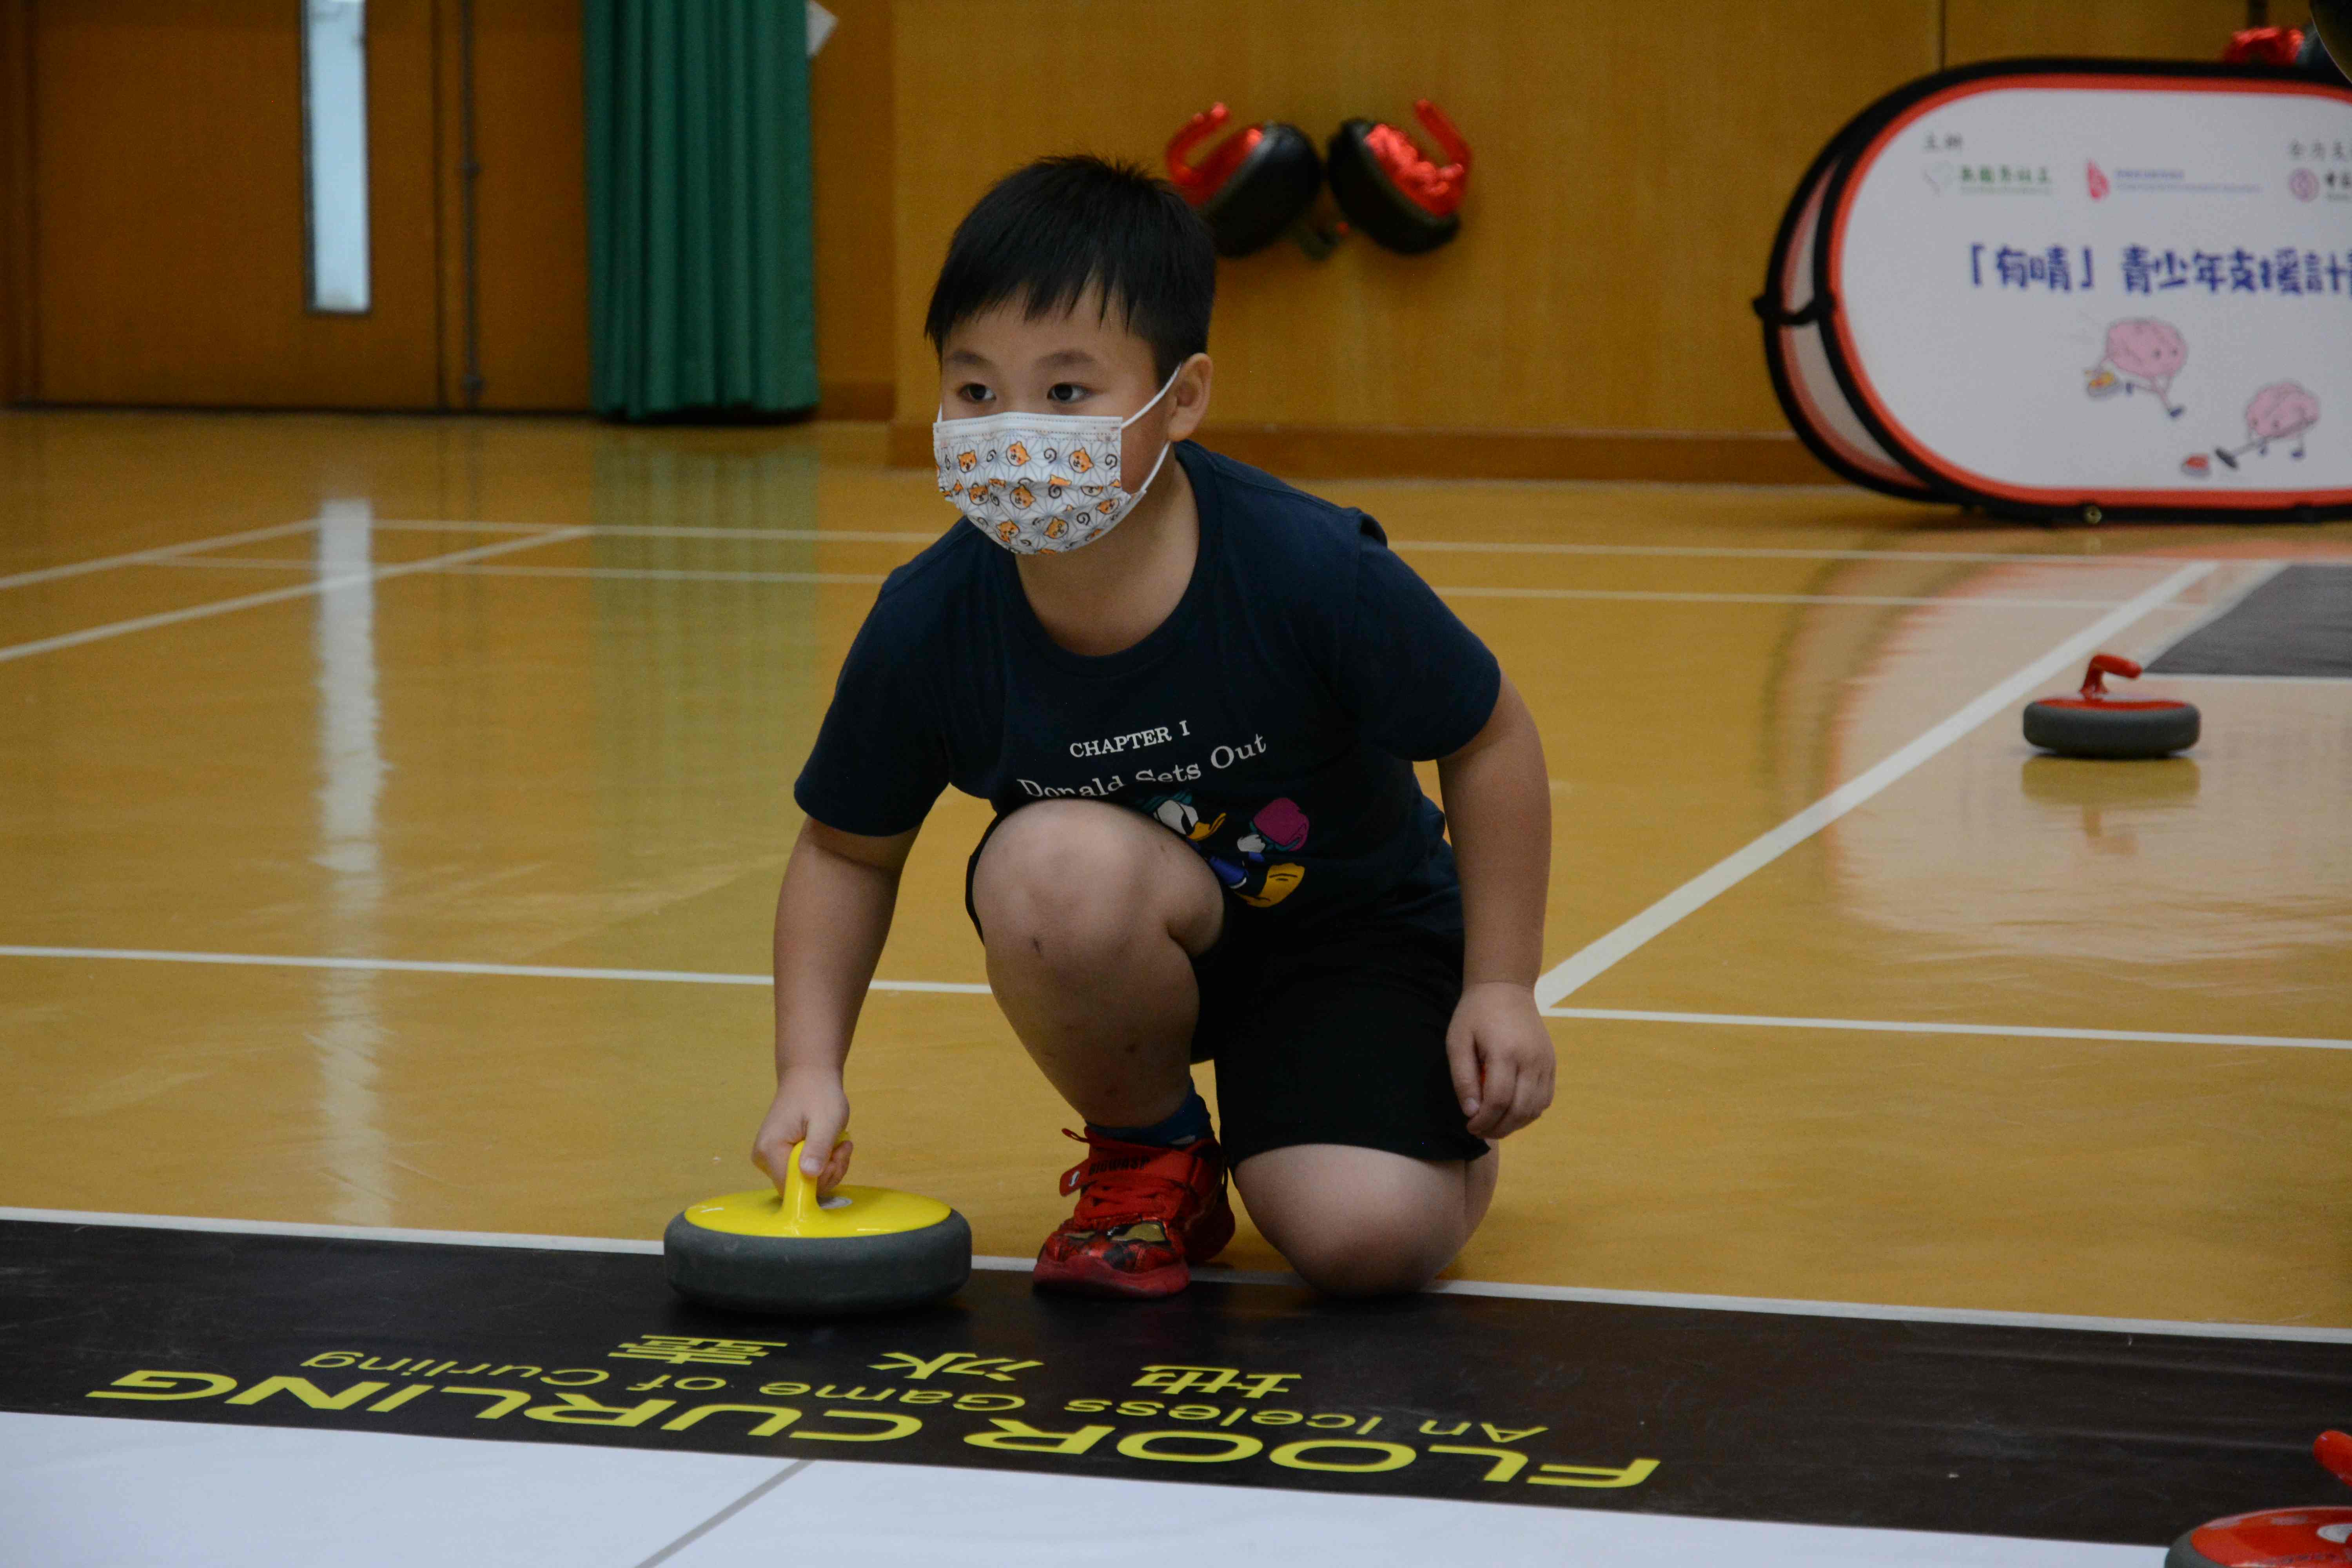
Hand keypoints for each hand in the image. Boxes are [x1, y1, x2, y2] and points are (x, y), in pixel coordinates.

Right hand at [751, 1070, 852, 1195]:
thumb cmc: (818, 1094)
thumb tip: (808, 1175)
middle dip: (828, 1172)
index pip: (792, 1187)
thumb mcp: (826, 1121)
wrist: (809, 1076)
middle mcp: (764, 1159)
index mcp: (770, 1150)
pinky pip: (804, 1172)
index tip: (836, 1157)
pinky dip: (824, 1163)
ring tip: (840, 1143)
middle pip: (799, 1186)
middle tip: (842, 1148)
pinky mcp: (779, 1156)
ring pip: (805, 1181)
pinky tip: (832, 1145)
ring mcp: (770, 1158)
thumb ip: (817, 1148)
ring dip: (829, 1167)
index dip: (819, 1180)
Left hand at [1445, 981, 1554, 1139]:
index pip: (1498, 1101)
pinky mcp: (1551, 1063)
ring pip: (1535, 1109)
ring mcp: (1545, 1062)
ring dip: (1515, 1124)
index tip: (1469, 1125)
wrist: (1506, 988)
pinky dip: (1529, 1112)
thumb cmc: (1476, 1014)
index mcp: (1506, 1052)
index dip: (1483, 1121)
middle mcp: (1531, 1059)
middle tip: (1480, 1131)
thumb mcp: (1458, 1042)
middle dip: (1498, 1128)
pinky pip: (1545, 1099)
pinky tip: (1510, 1111)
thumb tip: (1471, 1112)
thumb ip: (1463, 1078)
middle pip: (1520, 1110)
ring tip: (1494, 1123)